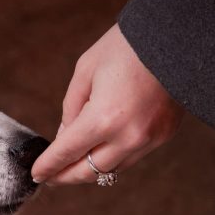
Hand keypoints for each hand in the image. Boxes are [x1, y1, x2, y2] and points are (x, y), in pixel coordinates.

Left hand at [31, 23, 183, 184]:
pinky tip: (101, 148)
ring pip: (112, 168)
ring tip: (73, 164)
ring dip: (91, 168)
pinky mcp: (165, 135)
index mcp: (104, 118)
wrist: (176, 36)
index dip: (48, 166)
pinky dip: (114, 155)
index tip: (37, 174)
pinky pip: (132, 156)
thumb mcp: (86, 71)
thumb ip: (71, 109)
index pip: (67, 153)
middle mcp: (128, 136)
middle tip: (51, 178)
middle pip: (90, 171)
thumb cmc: (126, 46)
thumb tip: (64, 138)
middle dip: (66, 177)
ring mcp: (150, 139)